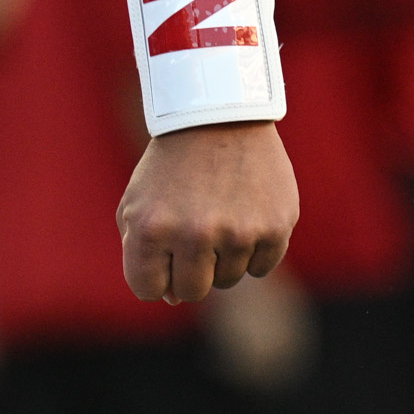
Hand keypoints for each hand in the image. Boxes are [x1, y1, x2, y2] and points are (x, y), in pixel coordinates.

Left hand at [116, 119, 297, 303]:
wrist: (219, 114)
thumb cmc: (171, 164)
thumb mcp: (138, 201)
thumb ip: (141, 254)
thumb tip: (172, 299)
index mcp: (150, 228)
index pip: (149, 290)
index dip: (155, 274)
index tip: (161, 251)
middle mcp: (193, 234)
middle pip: (190, 292)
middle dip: (188, 268)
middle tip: (192, 230)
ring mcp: (238, 233)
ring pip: (228, 280)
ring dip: (221, 256)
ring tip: (218, 212)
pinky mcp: (275, 227)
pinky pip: (261, 268)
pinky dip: (253, 249)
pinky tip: (244, 212)